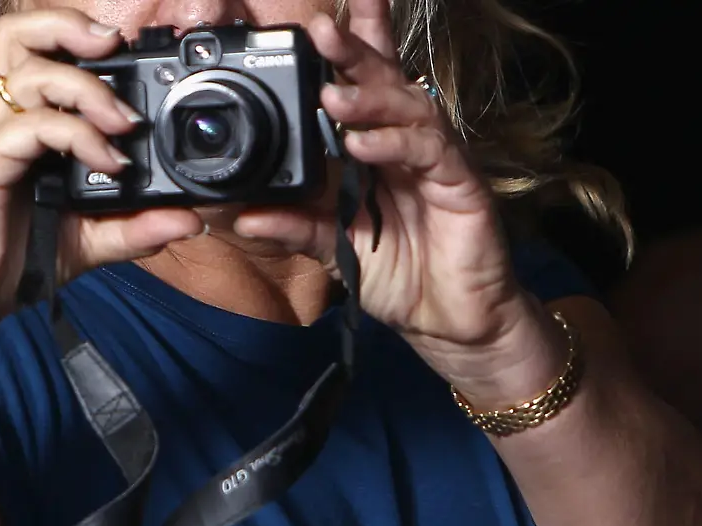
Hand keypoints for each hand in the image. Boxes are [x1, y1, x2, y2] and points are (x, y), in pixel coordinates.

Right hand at [0, 9, 203, 331]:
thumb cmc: (15, 258)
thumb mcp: (91, 239)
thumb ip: (138, 226)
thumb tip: (190, 221)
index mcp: (19, 119)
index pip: (39, 48)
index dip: (80, 34)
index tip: (131, 52)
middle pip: (18, 32)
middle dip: (70, 25)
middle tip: (117, 47)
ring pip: (32, 72)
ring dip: (89, 89)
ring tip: (125, 124)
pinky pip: (33, 127)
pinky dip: (78, 136)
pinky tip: (106, 163)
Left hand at [232, 0, 558, 392]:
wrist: (447, 321)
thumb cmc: (398, 274)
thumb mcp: (333, 247)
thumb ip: (294, 226)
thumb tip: (241, 215)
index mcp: (376, 147)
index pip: (361, 85)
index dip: (348, 46)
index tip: (313, 20)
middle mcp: (406, 143)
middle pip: (383, 80)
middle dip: (353, 50)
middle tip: (320, 27)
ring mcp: (435, 159)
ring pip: (407, 107)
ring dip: (369, 97)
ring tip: (330, 93)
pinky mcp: (460, 183)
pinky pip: (428, 152)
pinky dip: (394, 144)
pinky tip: (363, 145)